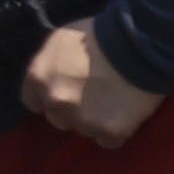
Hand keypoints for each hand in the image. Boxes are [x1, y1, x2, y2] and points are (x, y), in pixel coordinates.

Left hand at [19, 18, 161, 148]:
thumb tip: (56, 72)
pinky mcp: (110, 131)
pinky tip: (126, 116)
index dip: (51, 96)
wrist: (140, 42)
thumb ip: (52, 62)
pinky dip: (116, 131)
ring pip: (84, 130)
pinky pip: (109, 141)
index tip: (68, 90)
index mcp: (38, 78)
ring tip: (115, 105)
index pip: (33, 101)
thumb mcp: (62, 39)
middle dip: (73, 110)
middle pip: (59, 118)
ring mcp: (83, 120)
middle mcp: (56, 103)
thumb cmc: (101, 33)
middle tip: (94, 96)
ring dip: (95, 121)